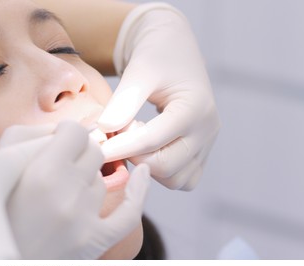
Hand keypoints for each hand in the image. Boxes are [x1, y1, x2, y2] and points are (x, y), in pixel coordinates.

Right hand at [1, 121, 150, 258]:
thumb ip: (32, 135)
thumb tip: (66, 127)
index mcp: (42, 171)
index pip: (77, 132)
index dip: (68, 132)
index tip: (60, 139)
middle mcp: (68, 193)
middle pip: (94, 153)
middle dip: (79, 154)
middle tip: (60, 166)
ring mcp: (84, 220)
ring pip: (102, 181)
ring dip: (86, 181)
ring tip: (58, 196)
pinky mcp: (93, 241)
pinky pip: (130, 213)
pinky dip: (139, 191)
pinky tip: (143, 174)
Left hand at [98, 3, 219, 190]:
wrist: (173, 48)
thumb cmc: (156, 55)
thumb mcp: (138, 71)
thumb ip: (123, 101)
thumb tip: (105, 130)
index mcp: (195, 107)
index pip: (152, 141)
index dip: (120, 147)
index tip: (96, 148)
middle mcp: (207, 130)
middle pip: (166, 166)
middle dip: (135, 157)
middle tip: (118, 136)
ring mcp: (207, 143)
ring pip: (175, 179)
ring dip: (148, 166)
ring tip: (133, 140)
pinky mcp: (200, 151)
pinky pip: (182, 178)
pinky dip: (161, 171)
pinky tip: (145, 150)